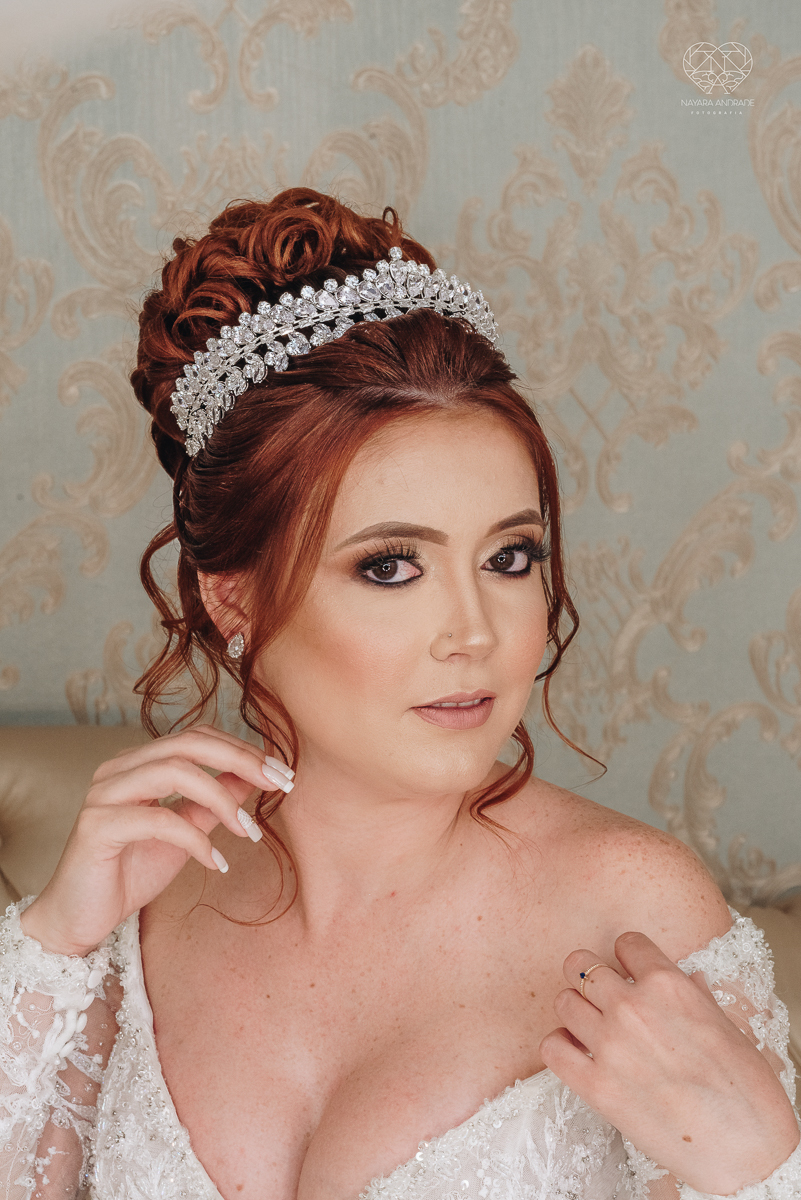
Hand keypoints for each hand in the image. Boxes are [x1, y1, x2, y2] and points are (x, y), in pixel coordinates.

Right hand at [20, 725, 293, 958]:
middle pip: (188, 744)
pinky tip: (216, 862)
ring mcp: (103, 794)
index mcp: (138, 763)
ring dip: (222, 801)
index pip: (197, 737)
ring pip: (173, 772)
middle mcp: (118, 768)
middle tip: (281, 784)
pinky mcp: (96, 826)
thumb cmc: (130, 872)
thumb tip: (254, 775)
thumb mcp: (185, 832)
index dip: (243, 749)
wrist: (80, 918)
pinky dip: (195, 840)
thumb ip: (214, 802)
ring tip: (249, 833)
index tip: (282, 772)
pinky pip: (157, 819)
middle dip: (241, 760)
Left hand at [539, 932, 800, 1193]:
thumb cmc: (746, 1089)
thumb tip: (687, 980)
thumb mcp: (726, 1026)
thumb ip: (694, 996)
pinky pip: (551, 1047)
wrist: (746, 1151)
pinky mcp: (595, 1086)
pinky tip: (577, 1054)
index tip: (630, 971)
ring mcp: (609, 1045)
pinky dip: (560, 1047)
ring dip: (575, 1011)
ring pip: (564, 1002)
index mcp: (668, 984)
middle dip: (589, 976)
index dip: (628, 957)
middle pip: (581, 965)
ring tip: (591, 1028)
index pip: (626, 942)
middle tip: (600, 995)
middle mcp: (632, 1006)